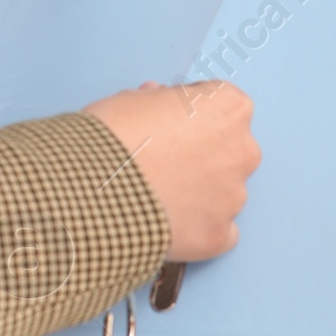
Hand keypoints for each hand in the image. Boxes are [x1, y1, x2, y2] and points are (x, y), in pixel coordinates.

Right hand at [83, 79, 259, 261]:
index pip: (221, 103)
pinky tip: (169, 220)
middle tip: (164, 158)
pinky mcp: (220, 235)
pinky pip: (218, 230)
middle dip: (203, 152)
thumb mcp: (134, 99)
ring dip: (200, 191)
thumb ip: (161, 102)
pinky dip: (199, 227)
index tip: (172, 120)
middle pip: (229, 149)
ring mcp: (234, 197)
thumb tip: (162, 106)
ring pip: (224, 191)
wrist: (93, 187)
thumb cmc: (113, 136)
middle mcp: (242, 151)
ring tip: (159, 193)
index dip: (192, 111)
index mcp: (228, 108)